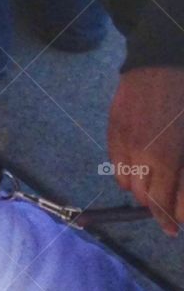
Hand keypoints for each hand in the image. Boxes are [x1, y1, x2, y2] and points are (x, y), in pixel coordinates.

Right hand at [107, 66, 183, 234]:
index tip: (174, 228)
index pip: (163, 203)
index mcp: (167, 159)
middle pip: (145, 197)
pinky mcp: (113, 133)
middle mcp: (142, 156)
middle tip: (170, 203)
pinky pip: (117, 165)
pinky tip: (139, 167)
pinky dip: (128, 173)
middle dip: (158, 205)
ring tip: (155, 183)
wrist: (160, 62)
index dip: (168, 219)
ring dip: (143, 189)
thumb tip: (179, 192)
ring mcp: (124, 144)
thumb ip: (183, 170)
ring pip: (128, 184)